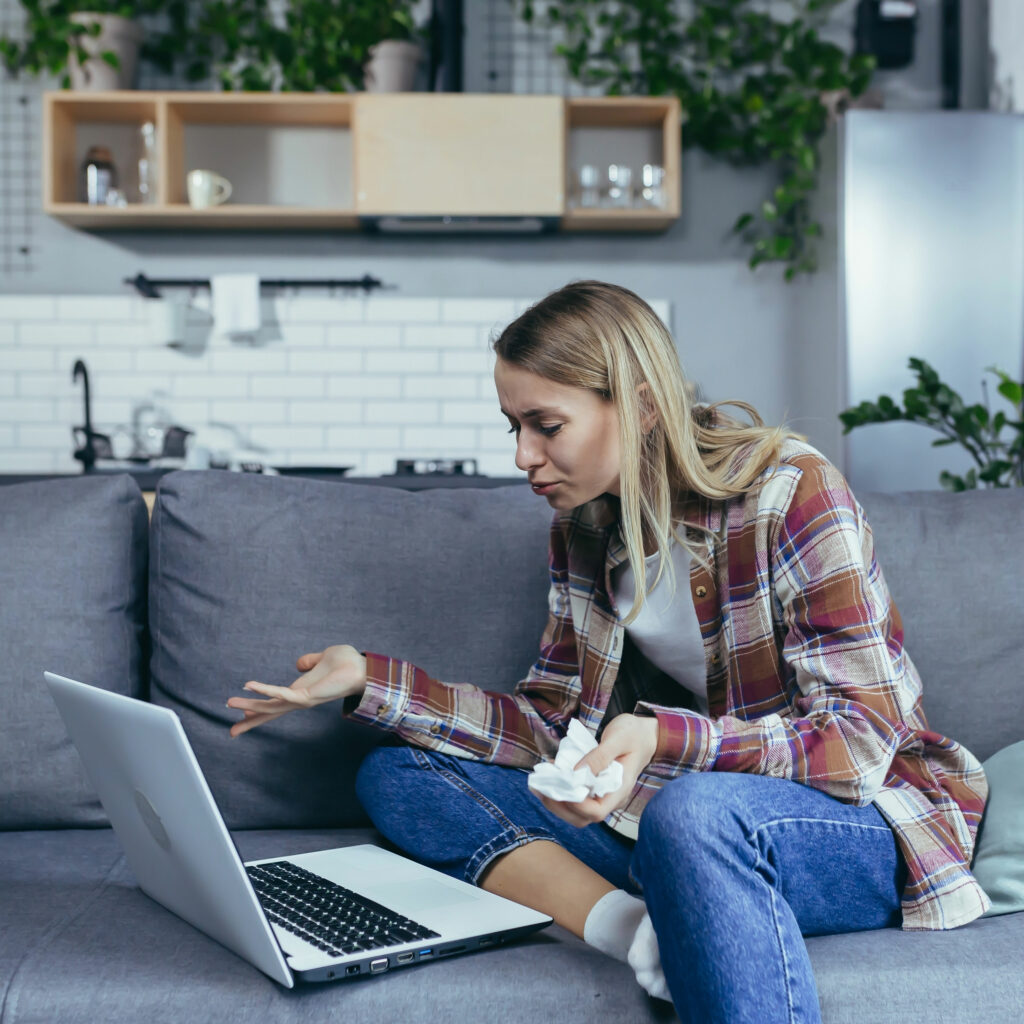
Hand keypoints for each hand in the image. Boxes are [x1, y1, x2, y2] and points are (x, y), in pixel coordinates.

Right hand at [227, 644, 366, 737]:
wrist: (363, 667)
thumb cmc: (347, 663)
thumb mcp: (323, 658)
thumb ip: (310, 661)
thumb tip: (299, 664)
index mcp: (300, 691)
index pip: (275, 704)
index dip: (259, 709)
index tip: (241, 717)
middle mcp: (299, 699)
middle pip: (270, 712)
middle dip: (250, 720)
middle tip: (231, 731)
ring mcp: (302, 700)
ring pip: (271, 706)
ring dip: (250, 704)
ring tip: (229, 702)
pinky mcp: (306, 696)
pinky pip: (281, 694)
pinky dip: (265, 690)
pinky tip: (249, 685)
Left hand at [535, 714, 659, 826]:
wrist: (645, 735)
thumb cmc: (634, 734)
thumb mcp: (618, 738)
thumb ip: (600, 756)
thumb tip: (577, 772)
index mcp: (620, 789)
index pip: (596, 812)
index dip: (576, 805)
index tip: (560, 786)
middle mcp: (610, 797)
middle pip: (582, 817)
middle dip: (559, 805)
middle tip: (541, 785)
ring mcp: (601, 794)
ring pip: (575, 811)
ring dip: (555, 801)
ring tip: (539, 782)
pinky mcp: (594, 787)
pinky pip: (575, 798)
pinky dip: (558, 792)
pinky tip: (548, 777)